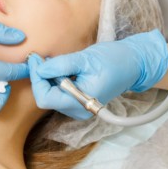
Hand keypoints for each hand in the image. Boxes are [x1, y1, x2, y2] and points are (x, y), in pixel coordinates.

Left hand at [28, 29, 167, 119]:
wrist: (133, 64)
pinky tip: (59, 68)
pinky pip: (59, 93)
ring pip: (51, 95)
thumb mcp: (85, 59)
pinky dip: (54, 80)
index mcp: (80, 104)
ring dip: (47, 78)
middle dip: (40, 77)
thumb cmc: (114, 60)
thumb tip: (39, 68)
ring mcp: (78, 108)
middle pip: (46, 97)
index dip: (36, 78)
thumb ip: (60, 65)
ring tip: (52, 61)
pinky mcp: (78, 102)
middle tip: (39, 57)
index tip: (34, 59)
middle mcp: (77, 111)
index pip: (45, 98)